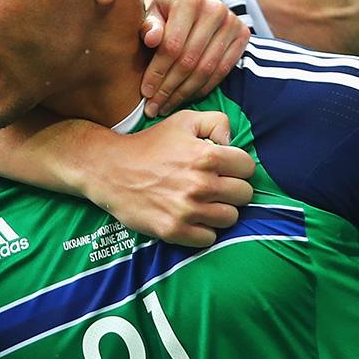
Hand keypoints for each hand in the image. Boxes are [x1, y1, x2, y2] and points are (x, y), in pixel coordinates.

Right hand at [82, 110, 253, 246]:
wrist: (109, 170)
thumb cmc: (149, 145)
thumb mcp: (183, 120)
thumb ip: (216, 122)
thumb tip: (232, 142)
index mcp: (206, 156)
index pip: (248, 168)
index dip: (238, 167)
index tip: (224, 169)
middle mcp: (200, 184)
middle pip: (244, 195)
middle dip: (232, 189)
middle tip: (214, 187)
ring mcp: (187, 210)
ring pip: (230, 218)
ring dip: (220, 210)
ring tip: (204, 203)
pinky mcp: (174, 230)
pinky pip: (209, 238)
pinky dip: (203, 230)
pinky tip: (192, 218)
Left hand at [141, 0, 249, 115]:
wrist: (190, 0)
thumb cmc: (163, 10)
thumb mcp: (149, 12)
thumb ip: (148, 25)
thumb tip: (151, 39)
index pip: (172, 45)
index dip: (157, 73)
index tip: (145, 93)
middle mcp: (214, 8)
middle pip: (190, 60)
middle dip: (169, 88)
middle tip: (153, 108)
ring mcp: (231, 21)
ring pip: (206, 69)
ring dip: (184, 93)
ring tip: (166, 106)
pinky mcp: (242, 34)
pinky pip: (222, 71)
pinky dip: (203, 88)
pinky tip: (186, 98)